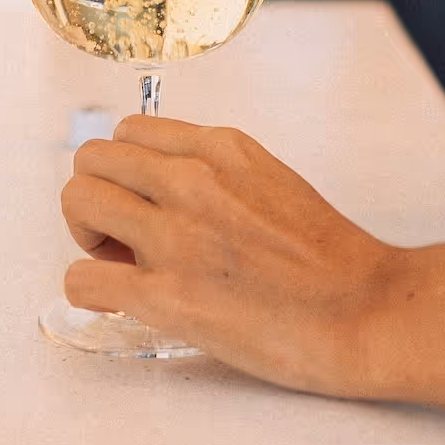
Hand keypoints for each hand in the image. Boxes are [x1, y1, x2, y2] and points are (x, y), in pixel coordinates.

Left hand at [61, 114, 408, 394]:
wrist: (367, 312)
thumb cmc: (331, 260)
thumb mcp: (270, 182)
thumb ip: (213, 177)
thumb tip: (157, 198)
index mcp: (220, 149)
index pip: (128, 132)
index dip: (126, 172)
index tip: (145, 206)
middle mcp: (192, 181)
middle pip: (92, 160)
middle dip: (98, 199)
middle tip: (125, 239)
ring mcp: (177, 237)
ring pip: (77, 201)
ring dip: (87, 236)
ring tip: (122, 266)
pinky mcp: (168, 296)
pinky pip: (80, 280)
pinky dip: (89, 293)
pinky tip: (120, 305)